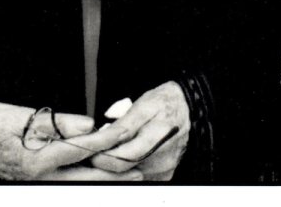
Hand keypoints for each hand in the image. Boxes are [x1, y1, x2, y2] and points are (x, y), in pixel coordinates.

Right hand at [0, 101, 143, 181]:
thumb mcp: (21, 115)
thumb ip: (58, 122)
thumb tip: (90, 125)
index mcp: (37, 159)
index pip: (83, 150)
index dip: (109, 143)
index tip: (129, 140)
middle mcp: (37, 176)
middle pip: (84, 178)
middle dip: (113, 175)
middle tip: (140, 174)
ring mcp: (31, 180)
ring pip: (74, 183)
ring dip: (100, 179)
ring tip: (125, 176)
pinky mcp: (27, 178)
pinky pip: (60, 180)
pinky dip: (80, 177)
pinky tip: (90, 172)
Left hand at [66, 82, 191, 181]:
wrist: (192, 109)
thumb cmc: (166, 102)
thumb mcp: (144, 103)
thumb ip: (124, 124)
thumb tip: (103, 138)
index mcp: (158, 135)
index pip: (123, 157)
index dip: (102, 157)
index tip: (88, 150)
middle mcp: (163, 158)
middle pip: (124, 172)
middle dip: (103, 164)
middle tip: (89, 154)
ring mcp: (164, 170)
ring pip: (130, 178)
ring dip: (113, 169)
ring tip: (102, 155)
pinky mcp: (164, 176)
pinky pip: (139, 179)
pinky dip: (126, 171)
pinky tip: (119, 159)